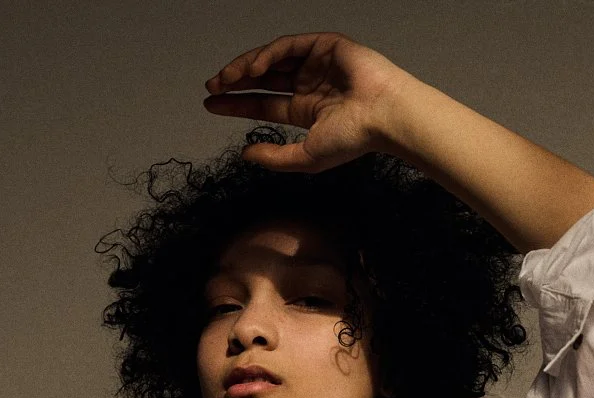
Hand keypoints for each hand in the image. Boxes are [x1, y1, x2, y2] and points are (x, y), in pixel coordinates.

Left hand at [203, 31, 403, 172]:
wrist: (382, 115)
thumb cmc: (353, 139)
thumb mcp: (306, 156)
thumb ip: (275, 157)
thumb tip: (245, 153)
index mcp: (305, 110)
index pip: (264, 105)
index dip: (237, 104)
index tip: (212, 105)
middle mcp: (308, 85)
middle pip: (262, 80)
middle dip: (234, 82)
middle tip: (211, 88)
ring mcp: (314, 64)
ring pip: (270, 60)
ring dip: (244, 67)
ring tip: (224, 80)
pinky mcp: (322, 45)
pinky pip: (286, 47)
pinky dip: (266, 55)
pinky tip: (251, 69)